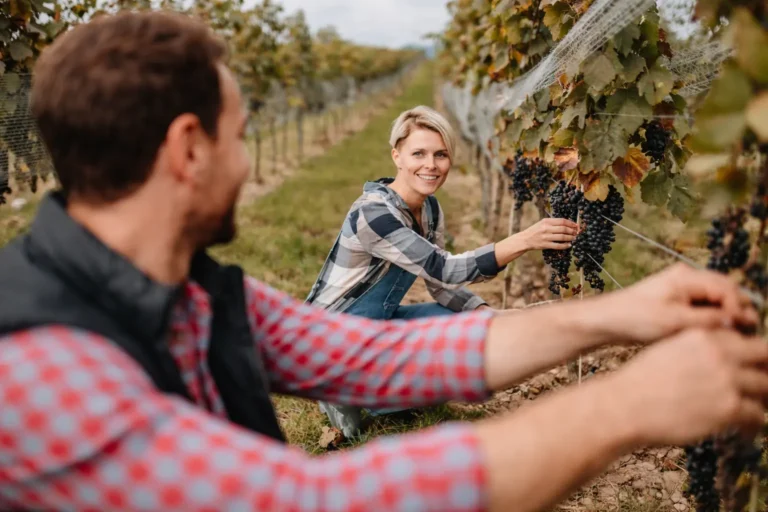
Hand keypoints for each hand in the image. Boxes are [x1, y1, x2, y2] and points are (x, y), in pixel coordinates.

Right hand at [517, 218, 578, 250]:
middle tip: (576, 232)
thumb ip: (553, 222)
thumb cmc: (535, 230)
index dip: (571, 223)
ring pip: (562, 237)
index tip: (575, 225)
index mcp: (546, 221)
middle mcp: (546, 228)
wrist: (525, 239)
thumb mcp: (542, 223)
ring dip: (570, 238)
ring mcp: (546, 237)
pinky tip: (569, 245)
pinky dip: (565, 245)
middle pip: (563, 229)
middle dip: (572, 231)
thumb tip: (567, 224)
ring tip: (574, 238)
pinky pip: (558, 245)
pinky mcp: (545, 245)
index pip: (562, 221)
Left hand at [594, 263, 757, 344]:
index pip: (726, 287)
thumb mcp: (674, 321)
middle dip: (738, 308)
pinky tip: (717, 333)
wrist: (605, 320)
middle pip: (724, 290)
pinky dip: (713, 316)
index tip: (746, 326)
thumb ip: (708, 319)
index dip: (739, 307)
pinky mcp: (675, 300)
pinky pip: (702, 305)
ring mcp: (680, 288)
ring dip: (726, 313)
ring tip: (736, 334)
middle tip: (749, 330)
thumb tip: (740, 319)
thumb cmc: (635, 318)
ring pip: (715, 298)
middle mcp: (686, 277)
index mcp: (685, 277)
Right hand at [611, 328, 767, 445]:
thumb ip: (699, 350)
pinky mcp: (730, 409)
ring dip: (762, 399)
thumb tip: (719, 360)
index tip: (753, 365)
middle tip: (760, 385)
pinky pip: (757, 416)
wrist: (625, 405)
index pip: (745, 339)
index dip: (753, 353)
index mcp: (703, 336)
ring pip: (765, 387)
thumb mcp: (669, 351)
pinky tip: (744, 428)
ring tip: (755, 409)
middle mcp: (720, 354)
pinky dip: (754, 423)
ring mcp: (728, 381)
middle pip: (764, 358)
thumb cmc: (640, 382)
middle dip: (764, 372)